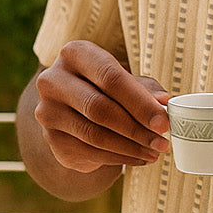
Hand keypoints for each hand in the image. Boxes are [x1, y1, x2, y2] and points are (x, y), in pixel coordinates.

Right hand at [33, 40, 170, 173]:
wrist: (73, 106)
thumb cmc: (106, 86)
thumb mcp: (127, 79)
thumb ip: (145, 89)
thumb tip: (163, 103)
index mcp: (75, 54)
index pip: (110, 78)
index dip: (139, 102)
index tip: (163, 122)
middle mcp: (53, 80)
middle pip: (99, 108)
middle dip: (136, 129)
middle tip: (162, 142)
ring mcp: (48, 111)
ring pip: (94, 135)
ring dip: (130, 148)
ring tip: (154, 152)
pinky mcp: (51, 139)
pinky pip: (88, 153)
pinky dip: (118, 158)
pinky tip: (138, 158)